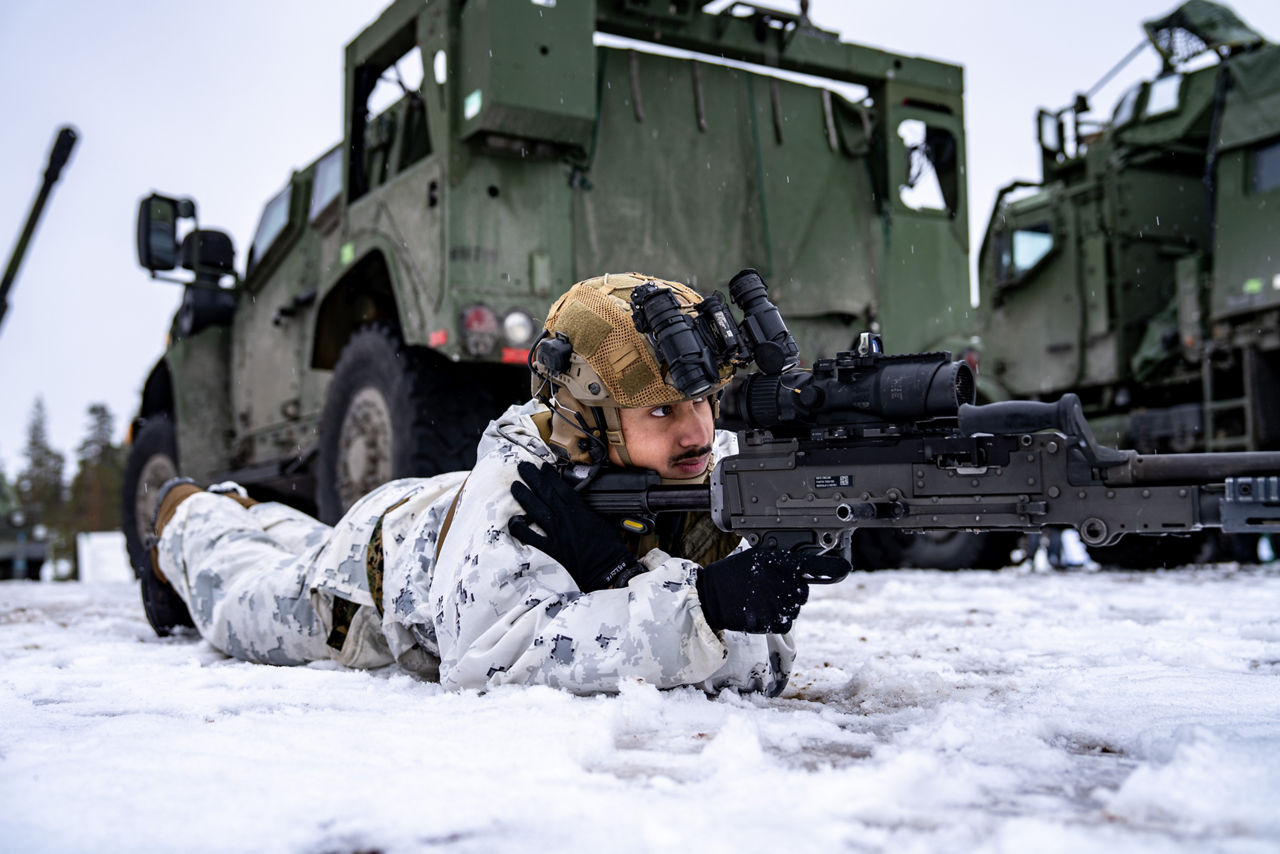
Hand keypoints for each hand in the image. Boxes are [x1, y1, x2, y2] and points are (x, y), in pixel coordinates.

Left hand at [509, 460, 640, 592]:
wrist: (609, 570)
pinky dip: (520, 528)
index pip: (560, 487)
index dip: (549, 475)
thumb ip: (587, 511)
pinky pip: (530, 536)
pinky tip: (513, 521)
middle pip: (545, 492)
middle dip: (532, 477)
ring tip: (515, 486)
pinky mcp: (550, 549)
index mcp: (579, 509)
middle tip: (522, 467)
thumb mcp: (602, 521)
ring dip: (523, 496)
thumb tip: (579, 506)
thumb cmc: (610, 548)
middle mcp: (565, 517)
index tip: (542, 467)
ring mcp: (556, 532)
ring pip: (535, 509)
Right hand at [695, 550, 849, 633]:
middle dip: (791, 591)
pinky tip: (760, 611)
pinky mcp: (771, 621)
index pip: (811, 564)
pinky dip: (777, 620)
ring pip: (794, 608)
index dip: (831, 567)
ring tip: (759, 599)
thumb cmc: (733, 574)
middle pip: (802, 591)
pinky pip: (786, 623)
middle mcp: (782, 582)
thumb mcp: (757, 558)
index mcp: (778, 563)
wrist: (710, 596)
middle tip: (770, 588)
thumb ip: (781, 561)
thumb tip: (802, 566)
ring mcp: (777, 603)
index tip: (845, 568)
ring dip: (783, 606)